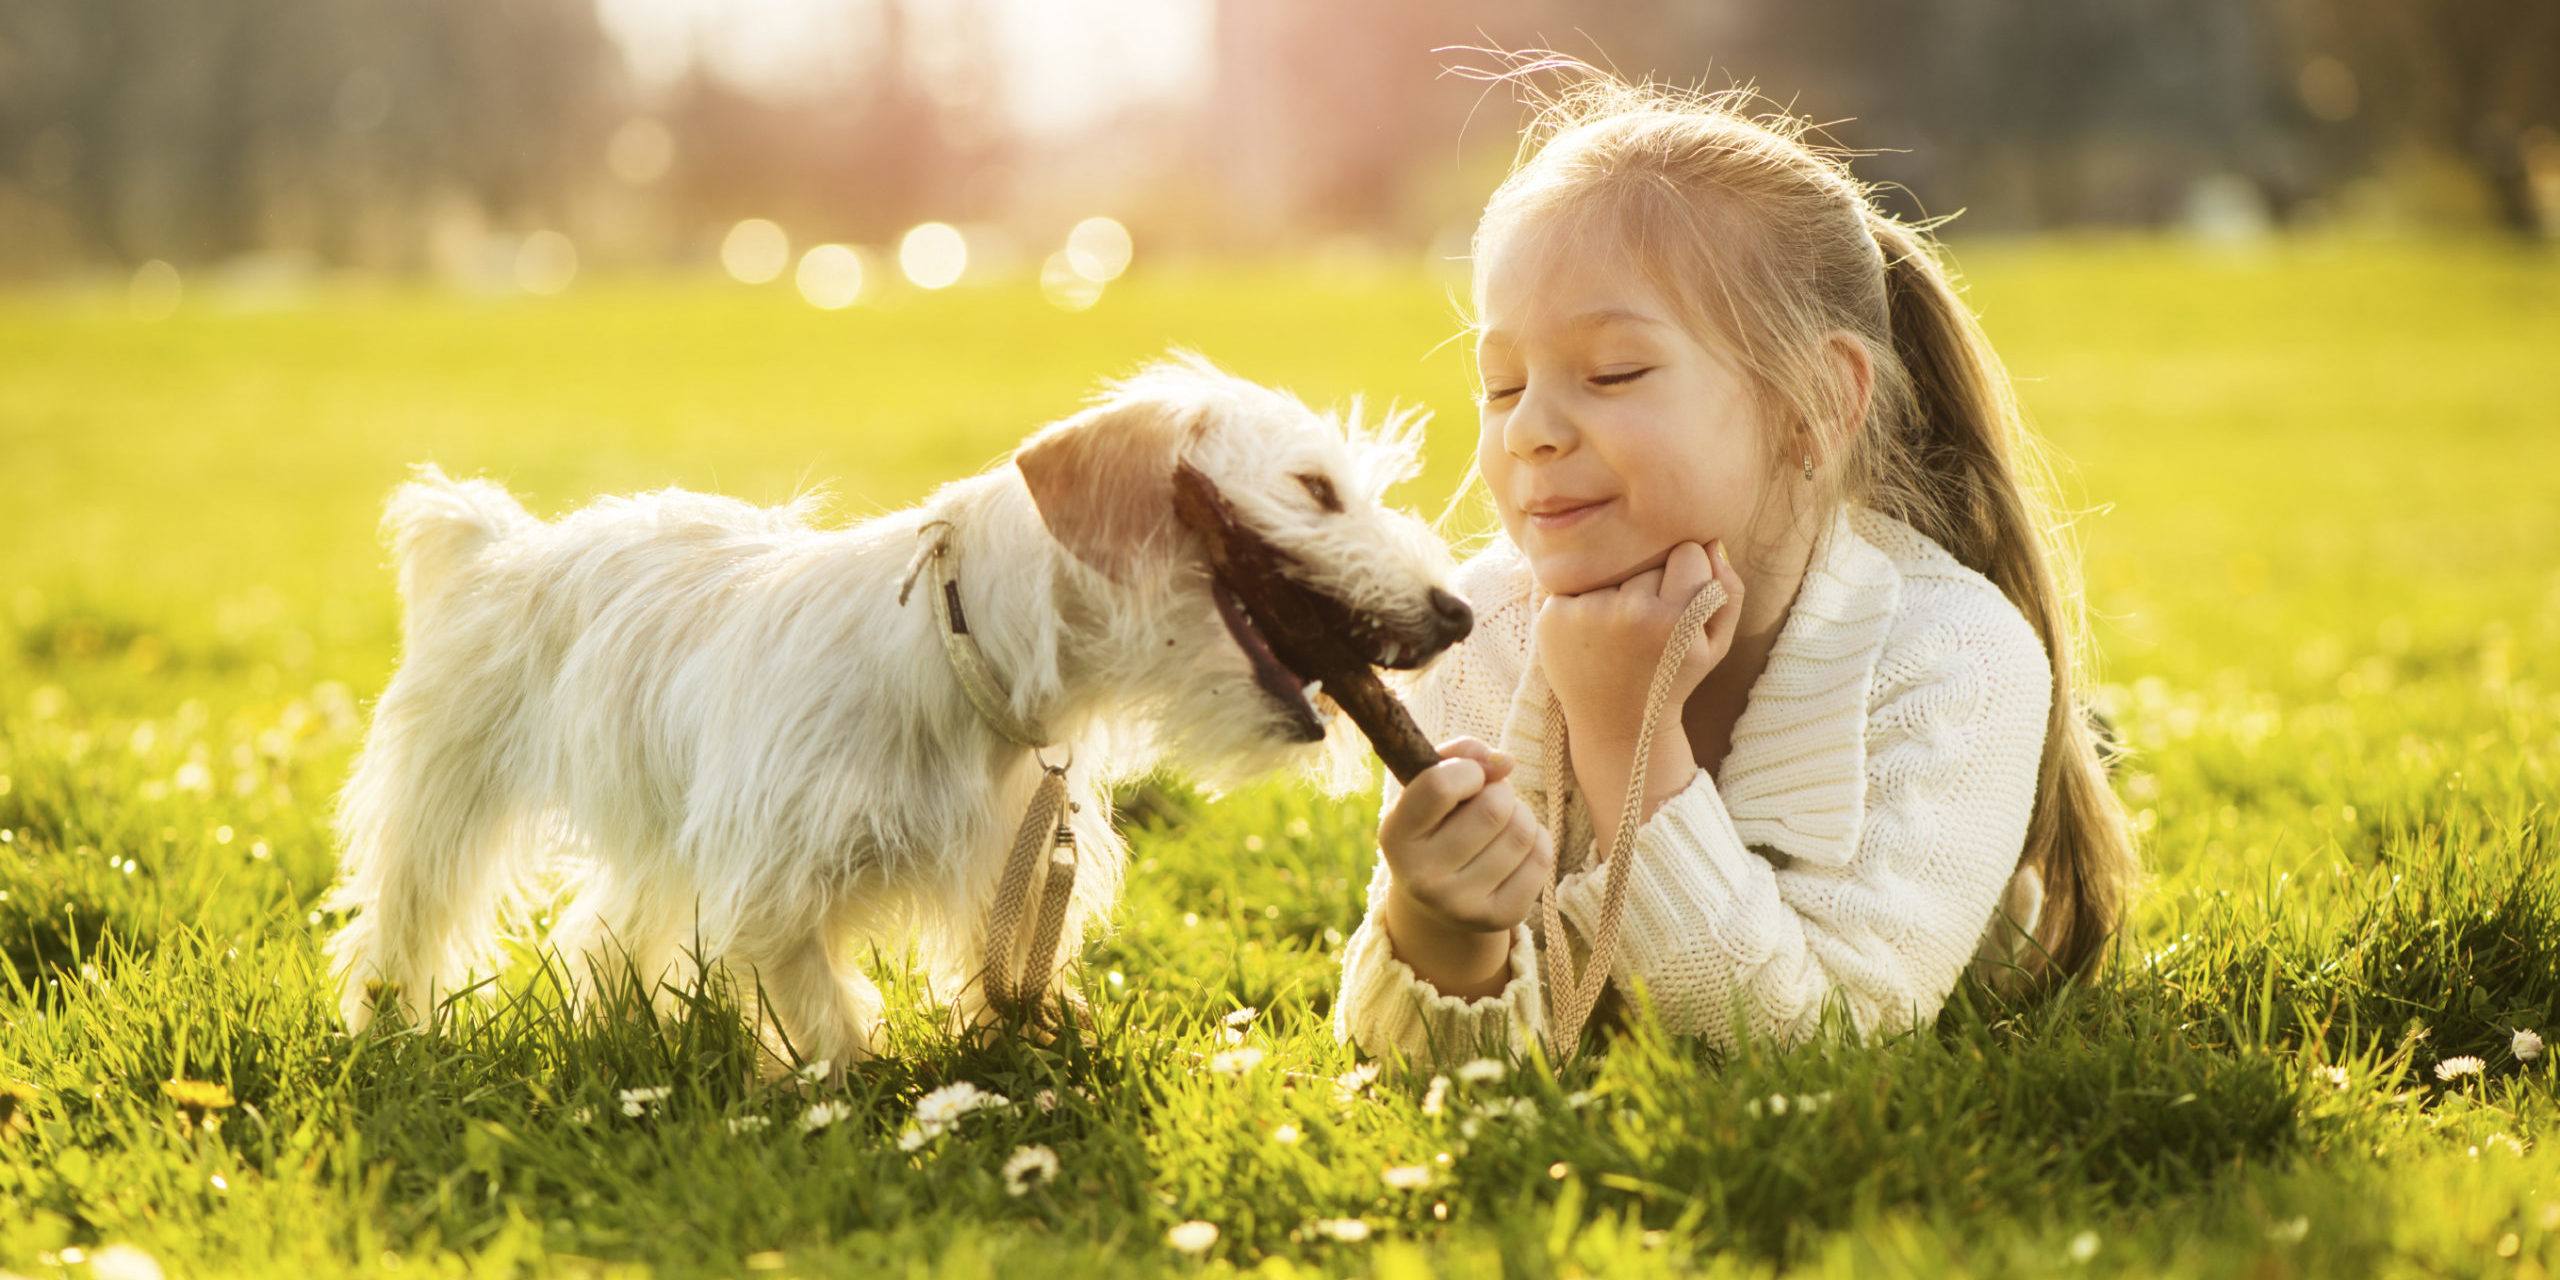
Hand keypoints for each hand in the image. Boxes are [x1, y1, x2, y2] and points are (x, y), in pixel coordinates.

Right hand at [1378, 737, 1554, 998]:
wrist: (1435, 901)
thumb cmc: (1436, 826)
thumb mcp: (1428, 786)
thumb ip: (1459, 755)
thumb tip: (1505, 762)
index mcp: (1395, 837)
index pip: (1440, 786)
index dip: (1467, 769)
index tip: (1468, 776)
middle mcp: (1422, 878)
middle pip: (1494, 808)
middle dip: (1501, 792)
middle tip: (1489, 801)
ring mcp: (1460, 904)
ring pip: (1522, 832)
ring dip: (1520, 814)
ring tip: (1502, 823)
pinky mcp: (1498, 918)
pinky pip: (1541, 858)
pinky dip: (1538, 840)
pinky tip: (1516, 847)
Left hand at [1533, 540, 1743, 852]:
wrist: (1616, 725)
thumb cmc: (1672, 679)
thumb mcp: (1715, 645)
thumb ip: (1728, 591)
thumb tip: (1709, 542)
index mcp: (1676, 621)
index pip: (1687, 551)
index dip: (1687, 573)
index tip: (1679, 603)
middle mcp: (1631, 614)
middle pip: (1648, 558)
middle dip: (1652, 581)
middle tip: (1646, 627)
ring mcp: (1588, 614)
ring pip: (1614, 566)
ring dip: (1618, 588)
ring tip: (1619, 631)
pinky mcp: (1554, 616)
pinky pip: (1579, 580)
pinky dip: (1585, 599)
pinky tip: (1592, 634)